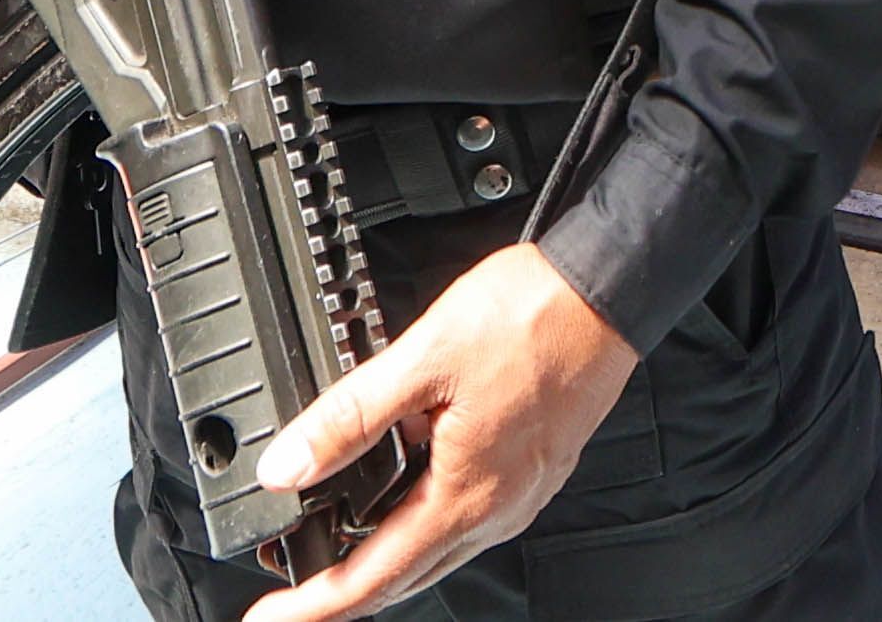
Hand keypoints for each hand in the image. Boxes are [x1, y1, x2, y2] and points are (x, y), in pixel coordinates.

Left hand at [247, 244, 637, 621]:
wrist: (610, 291)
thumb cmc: (536, 316)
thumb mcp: (423, 356)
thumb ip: (348, 416)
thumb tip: (287, 466)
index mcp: (466, 494)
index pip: (373, 579)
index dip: (314, 605)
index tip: (271, 617)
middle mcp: (498, 509)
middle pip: (406, 578)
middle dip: (344, 593)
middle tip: (292, 593)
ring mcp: (523, 493)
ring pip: (439, 550)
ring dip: (385, 559)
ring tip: (336, 544)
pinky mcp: (537, 469)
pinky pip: (469, 518)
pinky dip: (425, 523)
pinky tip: (408, 490)